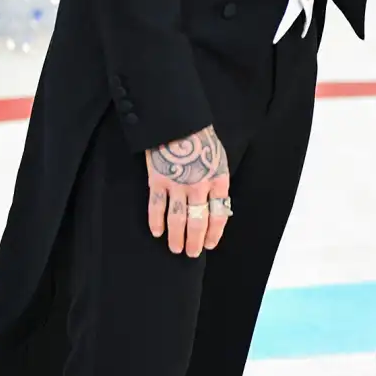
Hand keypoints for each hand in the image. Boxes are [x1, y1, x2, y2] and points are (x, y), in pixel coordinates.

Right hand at [146, 125, 230, 257]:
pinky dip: (156, 222)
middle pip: (198, 222)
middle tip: (191, 253)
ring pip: (178, 220)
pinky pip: (156, 207)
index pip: (219, 215)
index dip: (214, 233)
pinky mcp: (158, 180)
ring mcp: (178, 184)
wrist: (178, 121)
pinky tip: (157, 232)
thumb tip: (217, 209)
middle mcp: (200, 185)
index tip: (209, 244)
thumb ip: (217, 183)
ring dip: (177, 237)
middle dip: (195, 241)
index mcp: (218, 180)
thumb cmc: (201, 140)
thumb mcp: (218, 160)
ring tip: (175, 248)